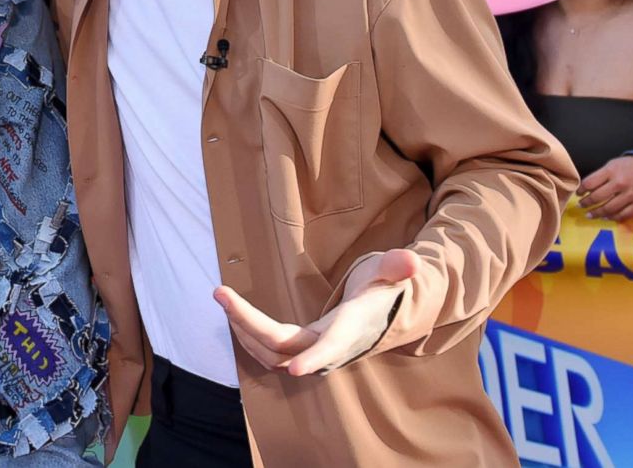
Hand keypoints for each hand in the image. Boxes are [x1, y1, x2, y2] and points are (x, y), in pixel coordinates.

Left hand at [214, 248, 418, 376]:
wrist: (383, 314)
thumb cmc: (383, 290)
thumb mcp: (390, 273)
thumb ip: (397, 266)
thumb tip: (411, 261)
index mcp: (351, 326)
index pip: (333, 345)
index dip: (316, 358)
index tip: (296, 371)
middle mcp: (329, 346)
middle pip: (284, 347)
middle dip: (249, 322)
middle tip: (220, 292)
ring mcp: (312, 352)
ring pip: (271, 353)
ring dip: (242, 328)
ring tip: (223, 298)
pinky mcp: (301, 351)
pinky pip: (269, 352)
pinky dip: (248, 335)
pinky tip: (235, 316)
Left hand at [577, 156, 632, 219]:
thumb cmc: (630, 167)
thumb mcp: (613, 164)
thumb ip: (600, 175)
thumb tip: (586, 188)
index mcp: (612, 171)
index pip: (589, 183)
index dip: (581, 190)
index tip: (578, 193)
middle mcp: (620, 183)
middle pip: (597, 197)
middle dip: (586, 203)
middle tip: (581, 205)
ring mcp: (630, 195)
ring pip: (608, 209)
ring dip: (596, 213)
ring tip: (589, 215)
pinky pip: (622, 215)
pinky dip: (612, 218)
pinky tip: (605, 217)